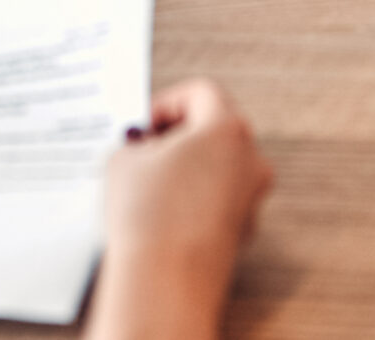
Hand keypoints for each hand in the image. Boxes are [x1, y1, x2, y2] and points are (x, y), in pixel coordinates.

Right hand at [87, 80, 270, 339]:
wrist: (165, 281)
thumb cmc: (149, 215)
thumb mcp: (124, 160)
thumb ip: (136, 144)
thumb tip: (141, 151)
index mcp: (228, 129)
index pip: (201, 93)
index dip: (165, 104)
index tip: (141, 125)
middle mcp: (250, 159)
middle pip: (215, 130)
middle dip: (176, 138)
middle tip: (142, 152)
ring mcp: (251, 198)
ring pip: (217, 168)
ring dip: (185, 170)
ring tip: (147, 186)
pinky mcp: (242, 231)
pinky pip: (216, 201)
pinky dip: (192, 200)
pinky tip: (161, 215)